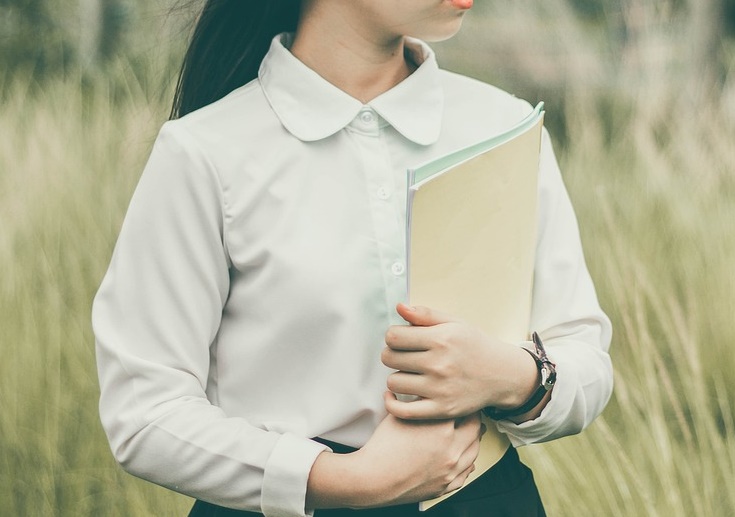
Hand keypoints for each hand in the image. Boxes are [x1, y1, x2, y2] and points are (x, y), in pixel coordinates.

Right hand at [306, 406, 483, 508]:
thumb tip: (422, 392)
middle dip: (473, 418)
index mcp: (443, 427)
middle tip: (470, 412)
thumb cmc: (384, 447)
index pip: (465, 408)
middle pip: (476, 428)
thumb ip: (417, 402)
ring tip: (468, 433)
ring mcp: (451, 469)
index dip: (464, 400)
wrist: (374, 478)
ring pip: (474, 451)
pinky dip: (466, 463)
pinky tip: (462, 458)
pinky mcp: (446, 486)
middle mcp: (452, 448)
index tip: (463, 397)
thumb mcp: (400, 415)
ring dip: (473, 440)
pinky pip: (466, 473)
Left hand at [382, 303, 538, 419]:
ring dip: (397, 377)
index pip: (393, 336)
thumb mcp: (455, 323)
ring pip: (393, 382)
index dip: (393, 336)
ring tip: (409, 373)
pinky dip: (391, 404)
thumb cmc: (474, 346)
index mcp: (441, 339)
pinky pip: (402, 411)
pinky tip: (394, 395)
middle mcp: (440, 364)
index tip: (401, 339)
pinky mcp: (441, 409)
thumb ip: (425, 314)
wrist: (502, 374)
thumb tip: (399, 307)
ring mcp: (440, 389)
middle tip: (405, 356)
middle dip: (392, 354)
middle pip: (389, 358)